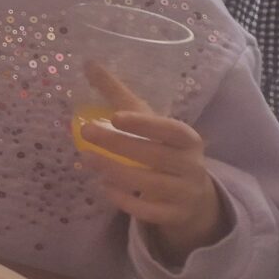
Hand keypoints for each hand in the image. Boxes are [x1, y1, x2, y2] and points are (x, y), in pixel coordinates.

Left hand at [77, 64, 227, 261]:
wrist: (192, 194)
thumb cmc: (162, 147)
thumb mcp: (147, 120)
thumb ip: (118, 94)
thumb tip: (88, 62)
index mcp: (188, 139)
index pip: (170, 130)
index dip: (145, 124)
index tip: (115, 117)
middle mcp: (191, 166)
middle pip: (154, 157)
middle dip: (118, 145)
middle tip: (86, 132)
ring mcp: (185, 193)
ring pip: (150, 185)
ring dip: (115, 172)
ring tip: (86, 158)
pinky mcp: (175, 216)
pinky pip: (150, 212)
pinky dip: (125, 200)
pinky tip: (102, 186)